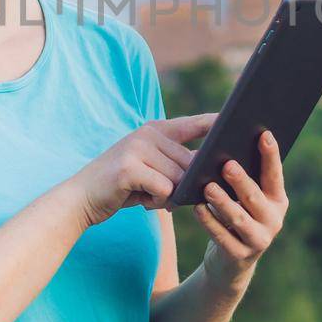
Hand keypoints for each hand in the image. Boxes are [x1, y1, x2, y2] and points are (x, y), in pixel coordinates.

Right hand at [68, 113, 217, 227]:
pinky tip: (142, 201)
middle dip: (184, 185)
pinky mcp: (129, 168)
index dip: (217, 124)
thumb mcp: (150, 169)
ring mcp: (137, 148)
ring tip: (148, 196)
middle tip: (162, 195)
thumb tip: (209, 171)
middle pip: (190, 163)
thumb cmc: (122, 187)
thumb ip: (176, 165)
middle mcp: (148, 133)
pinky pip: (164, 189)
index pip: (195, 124)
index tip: (240, 120)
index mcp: (155, 130)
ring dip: (168, 196)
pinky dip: (157, 201)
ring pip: (179, 178)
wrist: (81, 198)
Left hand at [196, 129, 287, 287]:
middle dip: (241, 181)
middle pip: (255, 197)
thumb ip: (244, 179)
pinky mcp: (239, 255)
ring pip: (239, 218)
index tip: (264, 134)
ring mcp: (259, 240)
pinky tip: (197, 208)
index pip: (275, 175)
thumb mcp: (245, 200)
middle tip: (227, 165)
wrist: (231, 262)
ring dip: (222, 201)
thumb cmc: (237, 216)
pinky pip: (222, 237)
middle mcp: (274, 220)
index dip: (270, 155)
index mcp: (278, 200)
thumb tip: (225, 149)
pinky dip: (209, 221)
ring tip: (207, 186)